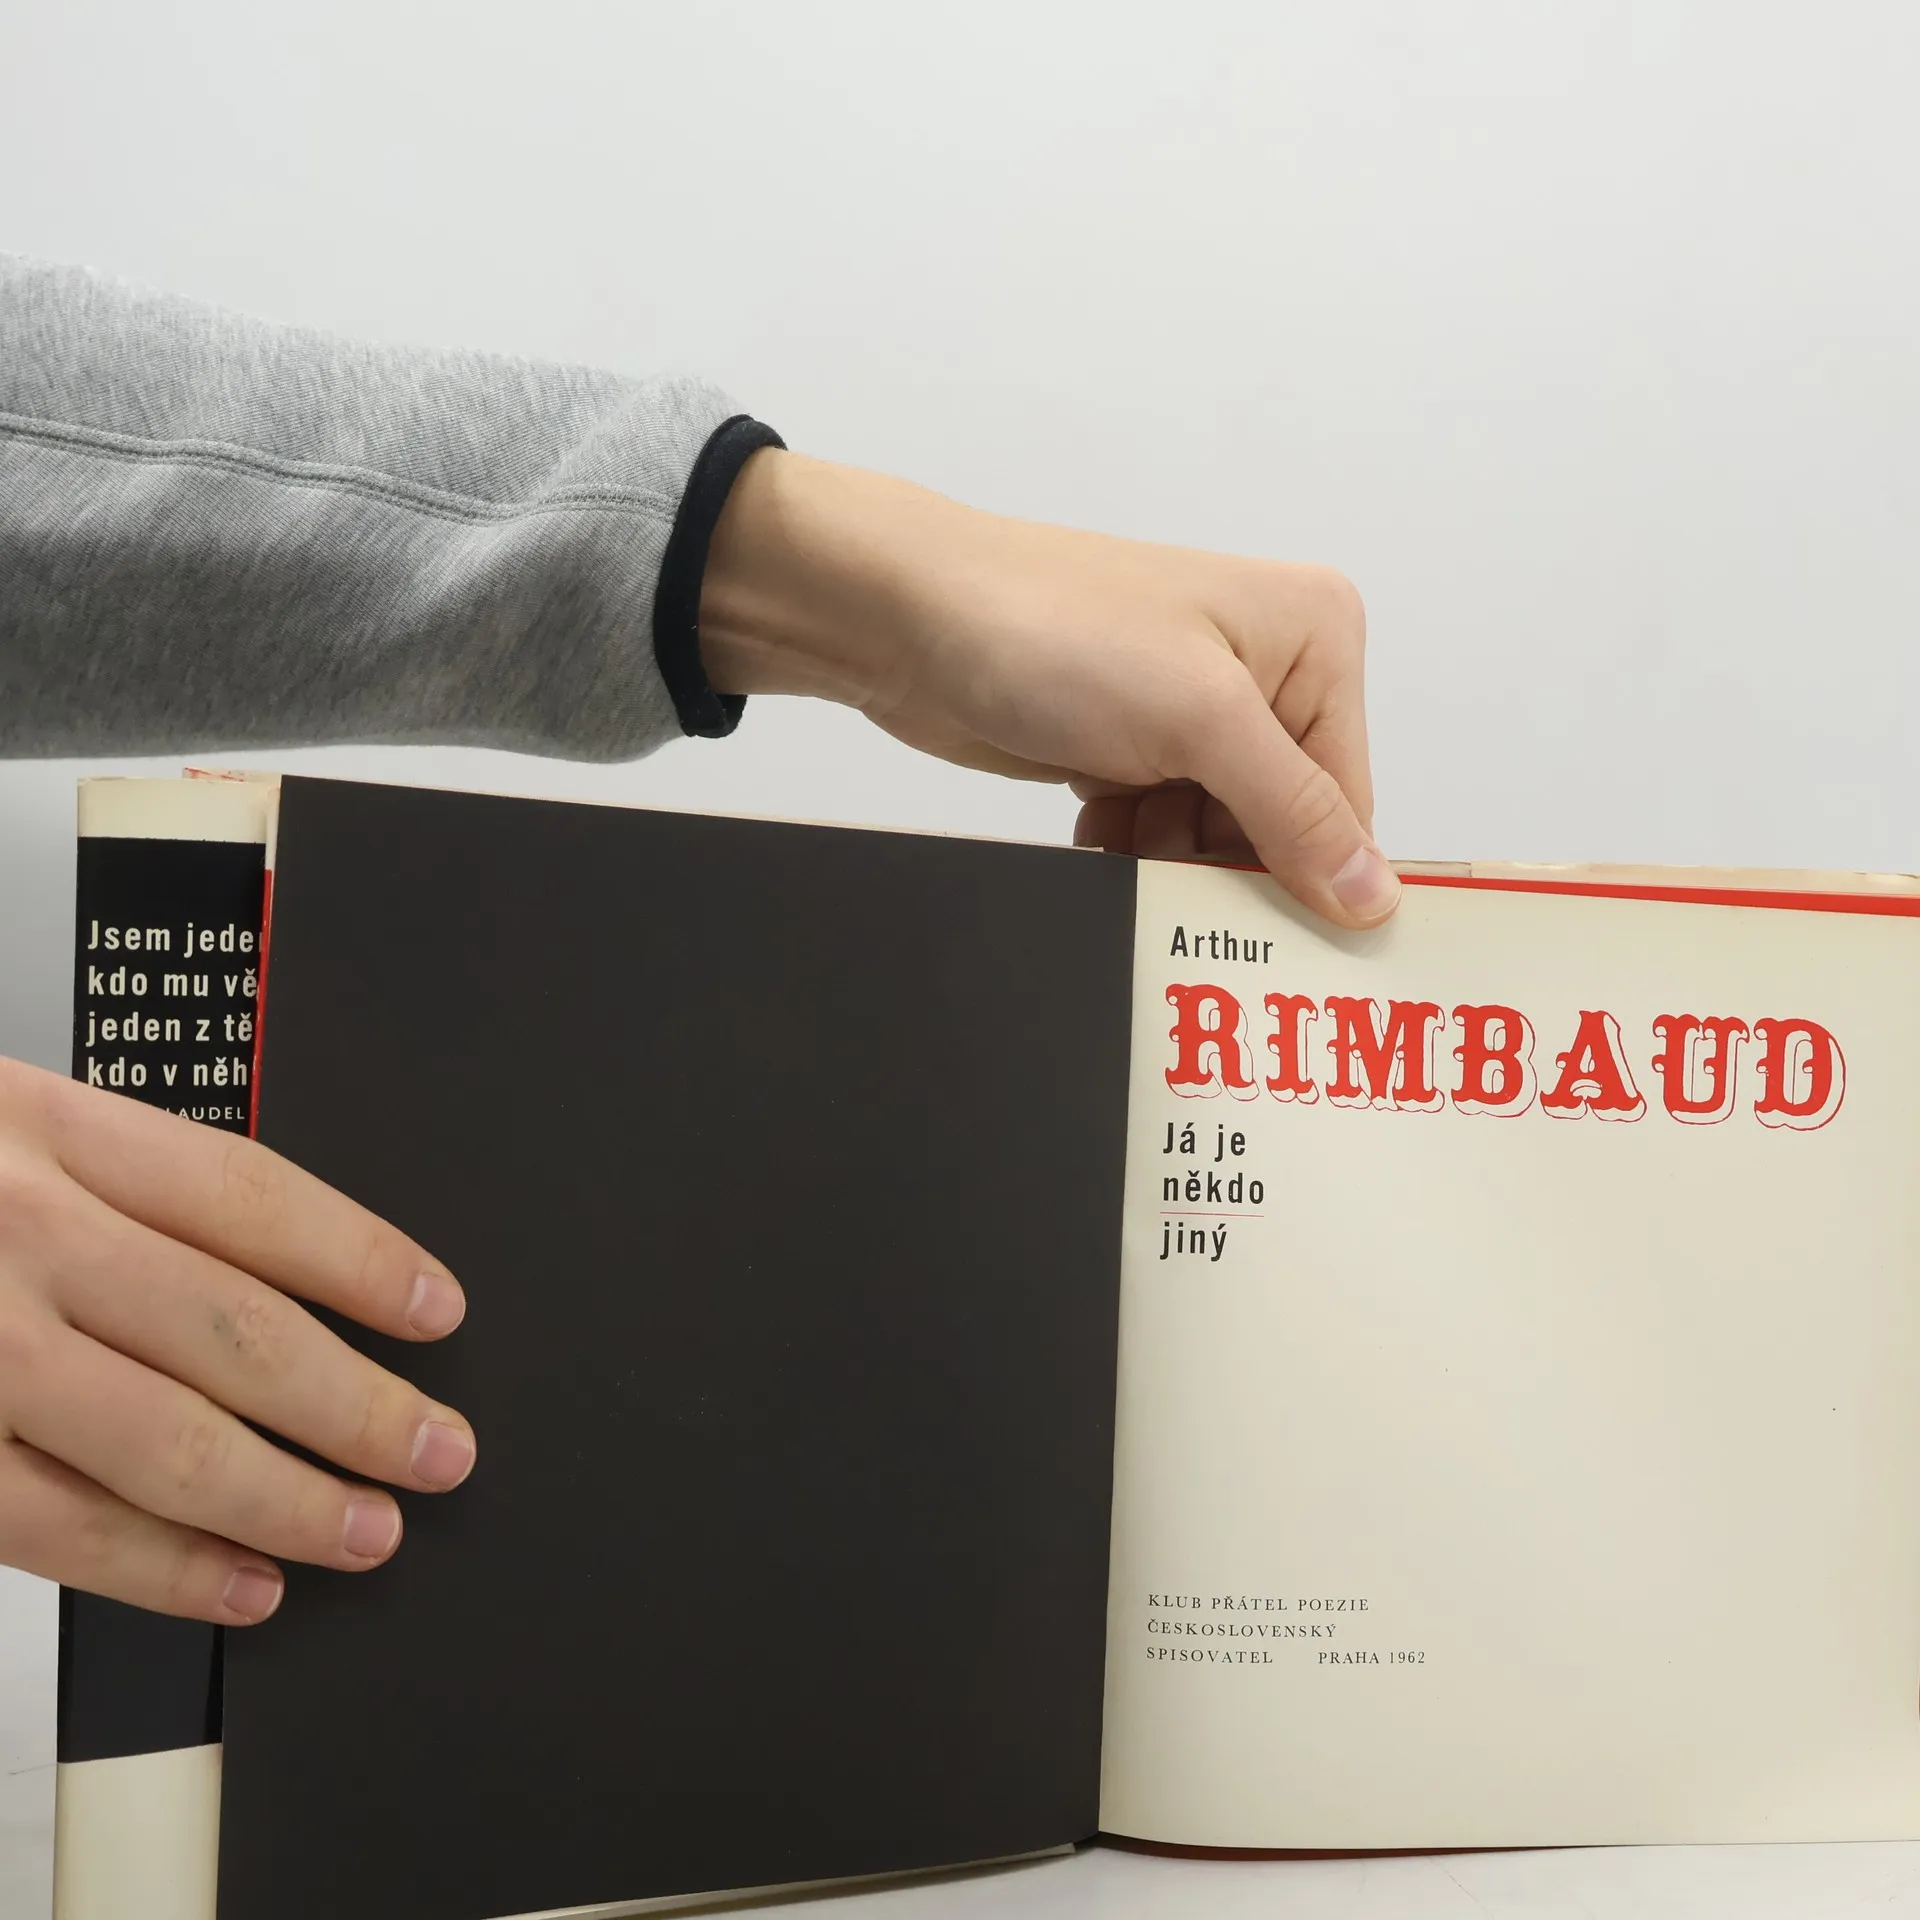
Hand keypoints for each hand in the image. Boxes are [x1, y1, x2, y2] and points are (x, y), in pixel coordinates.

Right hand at [0, 1057, 473, 1623]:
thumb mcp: (4, 1125)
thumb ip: (118, 1183)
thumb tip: (284, 1272)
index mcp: (47, 1128)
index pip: (250, 1196)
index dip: (361, 1259)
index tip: (436, 1310)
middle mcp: (12, 1230)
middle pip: (234, 1329)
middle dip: (358, 1404)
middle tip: (438, 1450)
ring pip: (164, 1439)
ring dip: (287, 1498)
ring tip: (368, 1528)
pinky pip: (55, 1524)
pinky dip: (164, 1566)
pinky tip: (240, 1582)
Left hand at [701, 451, 1398, 928]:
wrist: (910, 623)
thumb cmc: (1055, 629)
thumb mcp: (1199, 719)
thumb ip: (1294, 810)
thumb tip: (1375, 895)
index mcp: (1315, 638)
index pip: (1348, 797)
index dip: (1314, 873)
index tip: (1283, 942)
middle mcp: (1267, 671)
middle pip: (1285, 826)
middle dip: (1226, 864)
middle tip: (1182, 890)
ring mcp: (1194, 712)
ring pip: (1217, 840)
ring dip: (1170, 860)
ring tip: (1123, 830)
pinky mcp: (1134, 746)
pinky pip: (1162, 834)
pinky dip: (1130, 847)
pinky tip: (1095, 824)